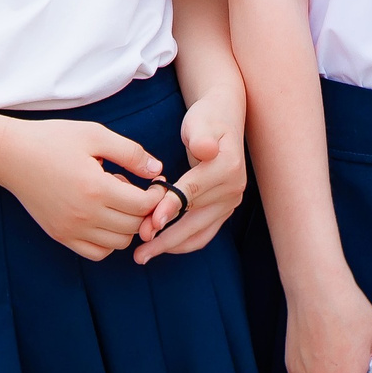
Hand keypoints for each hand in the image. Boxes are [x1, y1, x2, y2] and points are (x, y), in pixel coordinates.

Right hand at [0, 117, 165, 260]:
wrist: (11, 155)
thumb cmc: (53, 139)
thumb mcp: (95, 135)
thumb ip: (130, 152)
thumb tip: (157, 170)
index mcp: (95, 188)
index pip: (143, 206)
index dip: (155, 194)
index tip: (153, 181)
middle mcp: (84, 215)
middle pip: (134, 226)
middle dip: (144, 209)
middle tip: (135, 188)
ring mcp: (71, 229)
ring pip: (118, 243)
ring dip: (127, 225)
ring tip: (116, 200)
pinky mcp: (60, 236)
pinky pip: (97, 252)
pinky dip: (108, 240)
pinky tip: (104, 216)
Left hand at [133, 88, 245, 261]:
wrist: (223, 117)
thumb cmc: (206, 118)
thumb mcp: (201, 121)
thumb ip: (200, 137)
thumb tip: (204, 150)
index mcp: (226, 167)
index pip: (192, 192)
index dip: (169, 207)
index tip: (150, 221)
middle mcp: (233, 188)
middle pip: (195, 220)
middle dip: (165, 238)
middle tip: (138, 251)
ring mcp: (230, 201)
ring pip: (199, 233)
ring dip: (171, 246)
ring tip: (144, 255)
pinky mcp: (224, 209)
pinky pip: (203, 233)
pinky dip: (182, 242)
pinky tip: (161, 246)